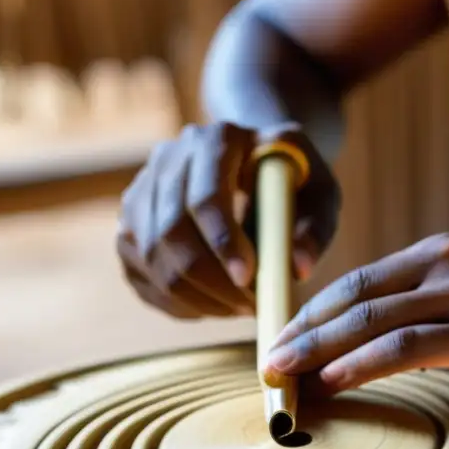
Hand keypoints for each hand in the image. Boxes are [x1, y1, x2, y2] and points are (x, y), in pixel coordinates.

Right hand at [117, 122, 338, 318]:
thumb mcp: (319, 193)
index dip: (223, 242)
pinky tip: (212, 305)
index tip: (249, 279)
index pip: (204, 196)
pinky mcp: (129, 225)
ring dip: (195, 296)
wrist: (254, 166)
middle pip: (170, 231)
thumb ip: (315, 227)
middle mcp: (168, 159)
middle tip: (250, 307)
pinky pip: (141, 276)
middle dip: (210, 280)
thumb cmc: (292, 182)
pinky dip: (176, 302)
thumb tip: (297, 268)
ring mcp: (141, 192)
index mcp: (216, 140)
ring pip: (151, 258)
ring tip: (238, 307)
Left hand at [265, 233, 448, 392]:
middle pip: (354, 298)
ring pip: (372, 321)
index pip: (356, 280)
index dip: (311, 312)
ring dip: (320, 350)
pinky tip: (334, 382)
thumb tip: (362, 341)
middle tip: (268, 361)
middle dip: (303, 332)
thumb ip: (421, 304)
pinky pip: (406, 347)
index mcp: (435, 253)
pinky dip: (362, 365)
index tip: (281, 340)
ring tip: (286, 375)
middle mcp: (443, 265)